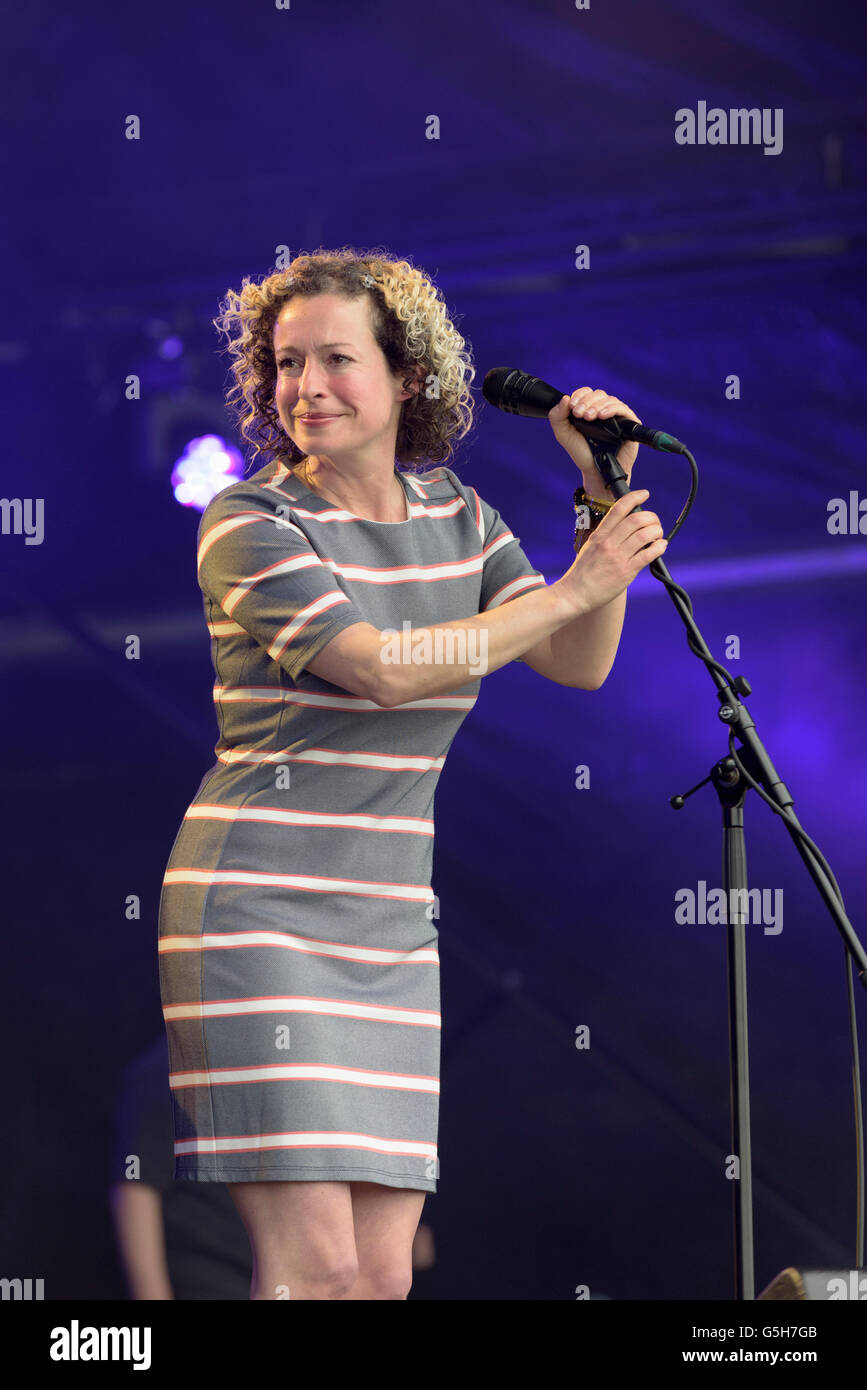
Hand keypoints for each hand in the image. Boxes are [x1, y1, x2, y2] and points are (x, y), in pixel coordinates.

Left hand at [548, 387, 640, 498]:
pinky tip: (603, 416)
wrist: (595, 471)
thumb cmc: (582, 453)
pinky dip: (612, 409)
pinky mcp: (629, 422)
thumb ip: (557, 417)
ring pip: (610, 400)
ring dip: (597, 406)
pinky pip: (623, 409)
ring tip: (588, 418)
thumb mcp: (564, 435)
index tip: (572, 407)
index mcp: (589, 408)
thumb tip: (565, 398)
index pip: (586, 392)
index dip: (579, 396)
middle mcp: (604, 409)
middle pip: (598, 394)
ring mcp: (617, 415)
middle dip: (587, 402)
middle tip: (579, 414)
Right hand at [556, 488, 666, 616]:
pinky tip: (661, 546)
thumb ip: (605, 536)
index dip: (634, 497)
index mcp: (599, 535)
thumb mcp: (590, 547)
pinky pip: (648, 554)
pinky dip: (659, 547)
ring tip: (658, 534)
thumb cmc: (583, 573)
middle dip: (651, 517)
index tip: (644, 494)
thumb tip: (625, 528)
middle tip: (654, 522)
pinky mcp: (626, 572)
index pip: (618, 509)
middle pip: (636, 520)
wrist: (575, 594)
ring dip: (657, 531)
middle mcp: (608, 543)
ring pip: (645, 535)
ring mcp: (617, 557)